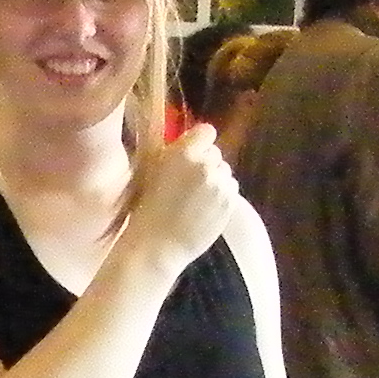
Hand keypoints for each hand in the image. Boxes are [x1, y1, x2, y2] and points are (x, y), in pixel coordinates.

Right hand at [122, 122, 237, 271]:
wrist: (157, 245)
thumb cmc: (147, 208)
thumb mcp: (152, 170)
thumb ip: (175, 152)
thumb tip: (192, 143)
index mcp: (183, 153)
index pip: (207, 132)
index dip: (199, 142)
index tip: (192, 154)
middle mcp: (205, 165)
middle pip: (215, 153)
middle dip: (205, 164)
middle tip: (189, 183)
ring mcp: (220, 184)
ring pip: (225, 172)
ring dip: (215, 180)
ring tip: (196, 199)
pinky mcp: (230, 202)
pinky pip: (231, 190)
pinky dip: (221, 197)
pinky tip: (204, 209)